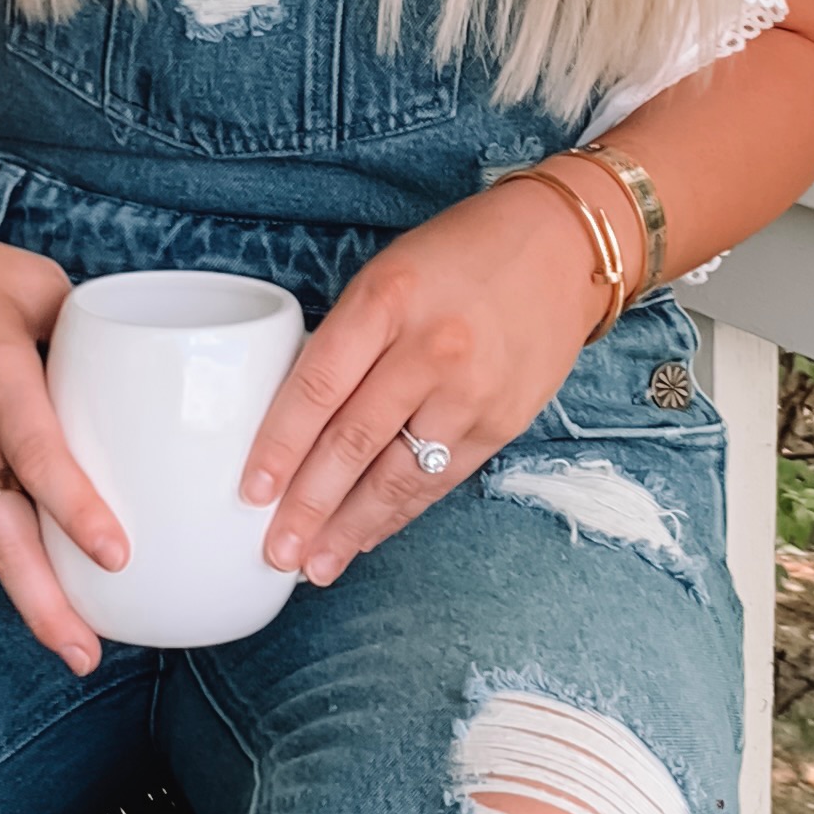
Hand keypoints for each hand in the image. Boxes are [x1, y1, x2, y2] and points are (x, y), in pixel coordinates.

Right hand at [0, 205, 126, 672]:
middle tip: (84, 650)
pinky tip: (35, 584)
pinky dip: (0, 552)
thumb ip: (90, 331)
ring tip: (72, 641)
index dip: (76, 508)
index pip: (38, 452)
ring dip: (23, 591)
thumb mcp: (34, 281)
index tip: (116, 556)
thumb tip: (151, 372)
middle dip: (41, 599)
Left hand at [239, 178, 608, 586]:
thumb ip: (346, 340)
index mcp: (386, 301)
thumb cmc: (459, 255)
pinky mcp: (503, 423)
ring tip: (316, 565)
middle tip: (276, 551)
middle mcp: (430, 349)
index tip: (251, 491)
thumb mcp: (387, 275)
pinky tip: (369, 536)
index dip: (279, 446)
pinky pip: (440, 480)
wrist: (562, 248)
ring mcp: (472, 391)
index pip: (318, 386)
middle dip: (308, 506)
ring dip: (352, 527)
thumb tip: (294, 424)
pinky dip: (400, 513)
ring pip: (398, 474)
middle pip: (354, 442)